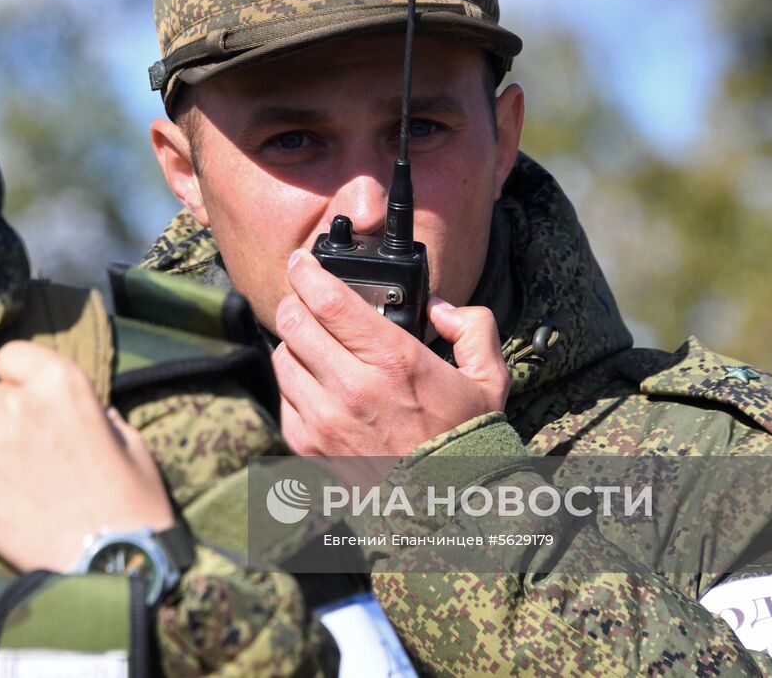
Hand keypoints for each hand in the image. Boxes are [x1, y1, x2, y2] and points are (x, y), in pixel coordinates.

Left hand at [0, 342, 174, 572]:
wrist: (116, 562)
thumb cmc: (131, 502)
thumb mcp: (128, 441)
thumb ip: (97, 416)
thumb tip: (90, 412)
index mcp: (62, 383)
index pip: (10, 356)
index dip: (16, 381)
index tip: (26, 402)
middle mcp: (21, 405)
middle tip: (24, 454)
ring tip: (1, 476)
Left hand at [273, 250, 509, 460]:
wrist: (445, 510)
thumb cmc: (464, 443)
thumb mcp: (489, 380)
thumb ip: (473, 329)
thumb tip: (440, 308)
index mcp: (393, 360)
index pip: (328, 299)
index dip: (307, 271)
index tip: (301, 260)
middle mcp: (352, 386)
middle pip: (294, 321)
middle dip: (295, 301)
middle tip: (304, 297)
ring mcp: (325, 418)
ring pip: (282, 357)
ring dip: (292, 342)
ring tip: (311, 341)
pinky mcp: (309, 445)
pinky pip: (284, 397)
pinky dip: (294, 382)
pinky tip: (315, 382)